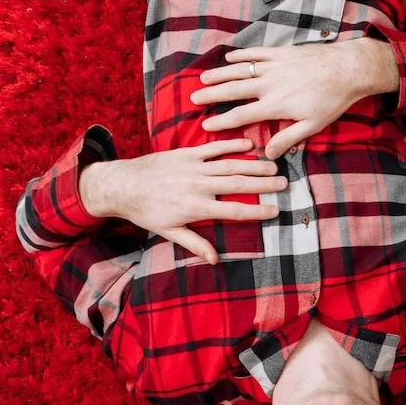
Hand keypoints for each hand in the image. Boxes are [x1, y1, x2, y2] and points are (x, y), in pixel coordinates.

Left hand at [79, 139, 284, 264]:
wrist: (121, 185)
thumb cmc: (145, 212)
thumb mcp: (169, 232)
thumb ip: (195, 244)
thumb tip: (215, 260)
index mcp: (196, 207)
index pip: (235, 210)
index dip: (258, 211)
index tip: (276, 211)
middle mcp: (198, 186)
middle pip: (239, 184)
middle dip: (264, 184)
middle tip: (284, 183)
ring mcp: (193, 167)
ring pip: (230, 165)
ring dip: (254, 164)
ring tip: (274, 165)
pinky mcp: (185, 154)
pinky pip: (212, 148)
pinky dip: (231, 144)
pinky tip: (248, 144)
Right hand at [191, 38, 398, 159]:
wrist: (346, 69)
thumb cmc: (332, 101)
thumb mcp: (312, 126)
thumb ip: (288, 139)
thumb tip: (268, 154)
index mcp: (275, 105)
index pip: (241, 115)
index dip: (222, 122)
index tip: (206, 125)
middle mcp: (269, 84)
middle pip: (233, 90)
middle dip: (211, 94)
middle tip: (194, 98)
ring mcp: (274, 66)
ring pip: (240, 70)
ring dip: (220, 74)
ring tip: (203, 78)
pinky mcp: (281, 53)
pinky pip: (256, 53)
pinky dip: (241, 55)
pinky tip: (230, 58)